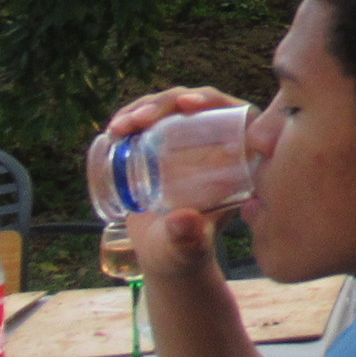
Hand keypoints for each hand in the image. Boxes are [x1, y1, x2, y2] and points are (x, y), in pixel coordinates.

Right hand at [101, 86, 247, 283]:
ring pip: (170, 108)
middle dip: (165, 104)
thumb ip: (188, 237)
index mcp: (240, 159)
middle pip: (196, 105)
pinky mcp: (164, 145)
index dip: (213, 100)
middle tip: (138, 121)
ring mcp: (189, 142)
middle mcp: (218, 144)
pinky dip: (132, 117)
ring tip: (120, 128)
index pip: (234, 114)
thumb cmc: (185, 252)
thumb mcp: (188, 245)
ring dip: (144, 108)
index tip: (187, 104)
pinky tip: (116, 127)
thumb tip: (183, 220)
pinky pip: (151, 120)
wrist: (165, 256)